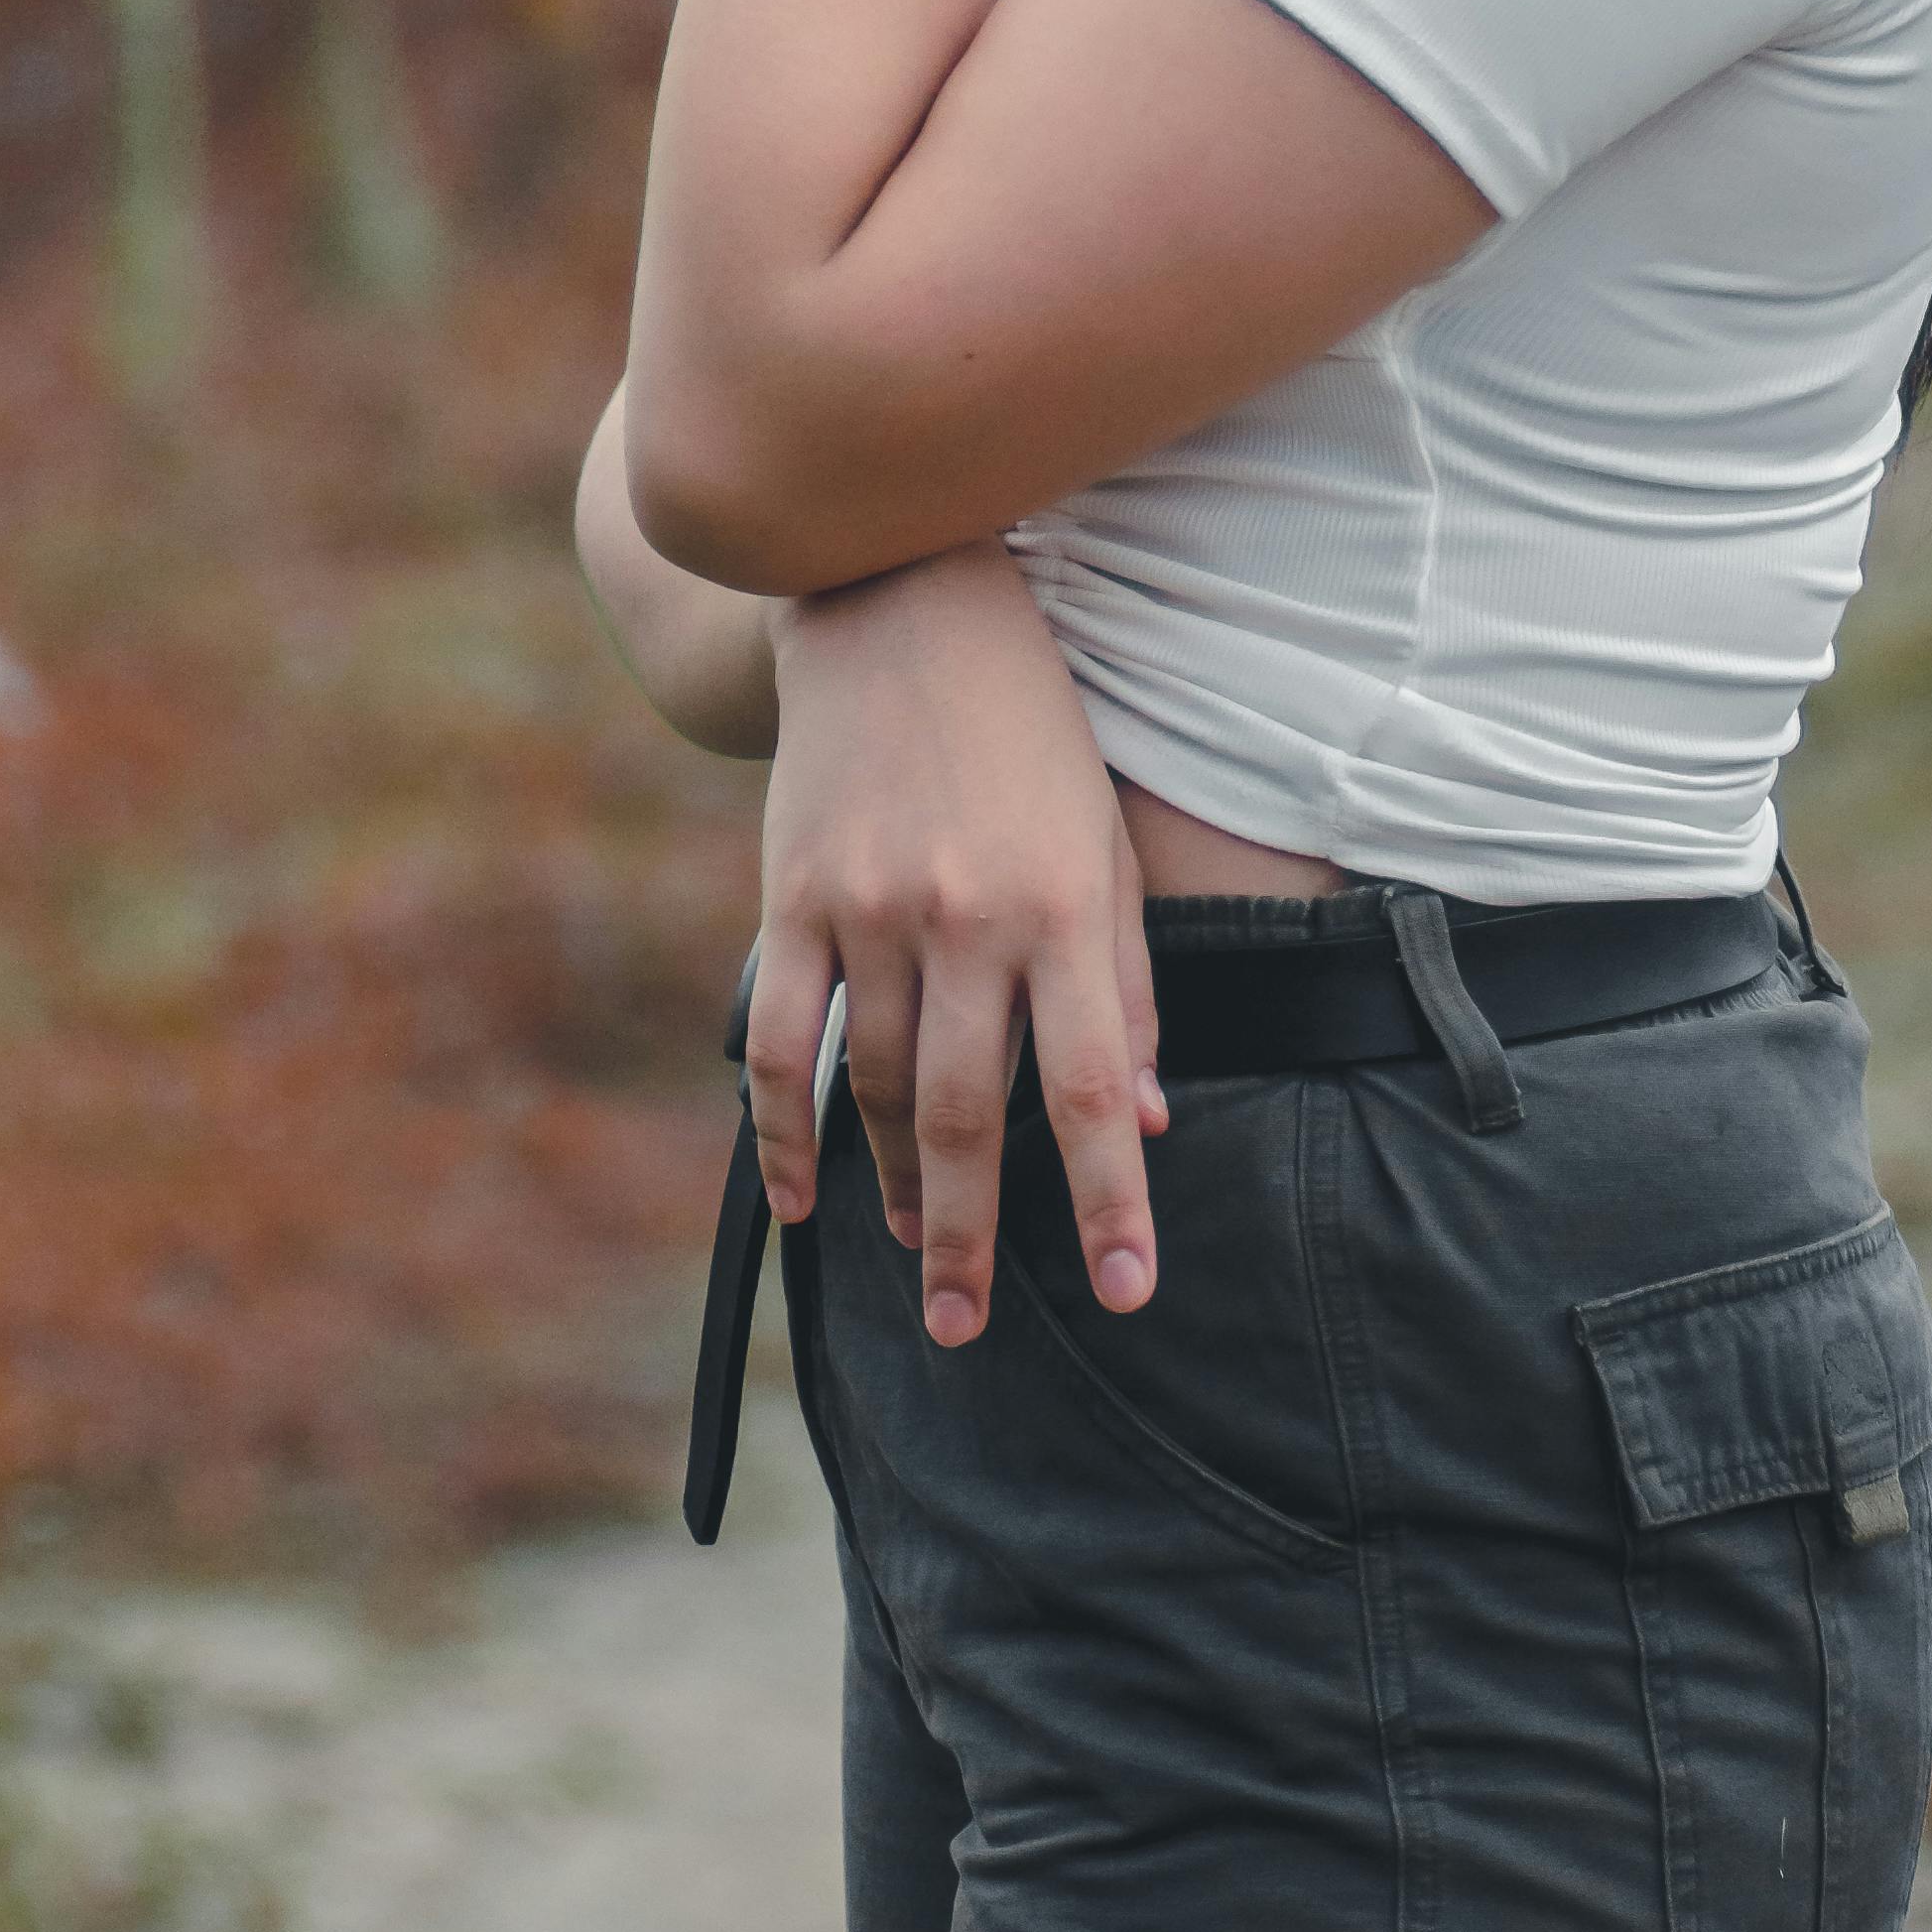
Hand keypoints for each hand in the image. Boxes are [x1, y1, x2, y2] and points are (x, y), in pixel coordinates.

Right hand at [745, 539, 1165, 1347]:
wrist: (903, 604)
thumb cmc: (1032, 730)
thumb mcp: (1105, 840)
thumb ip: (1126, 981)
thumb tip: (1147, 1118)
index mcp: (1063, 904)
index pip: (1090, 1085)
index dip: (1109, 1197)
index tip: (1130, 1289)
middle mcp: (967, 916)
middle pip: (962, 1115)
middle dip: (973, 1237)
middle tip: (971, 1327)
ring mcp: (870, 907)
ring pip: (872, 1090)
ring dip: (894, 1188)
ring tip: (920, 1252)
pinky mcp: (793, 895)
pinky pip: (784, 1041)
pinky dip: (786, 1132)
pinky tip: (803, 1199)